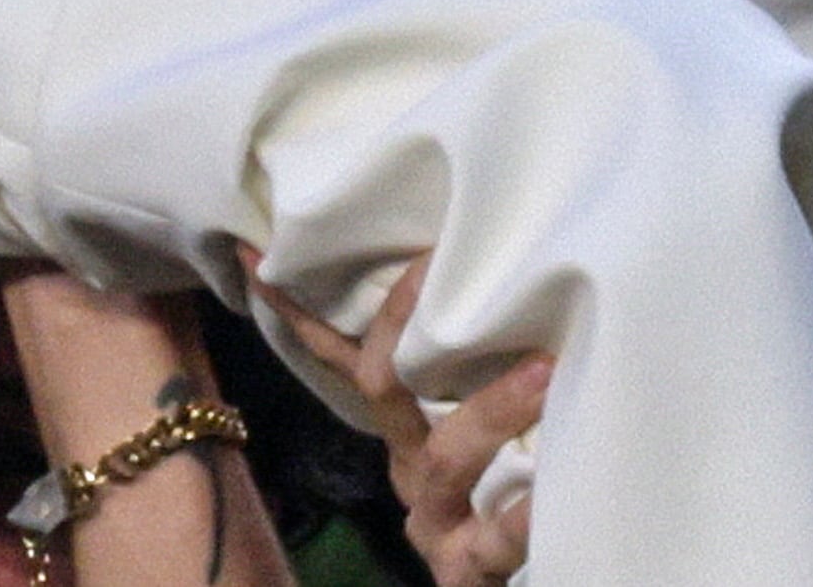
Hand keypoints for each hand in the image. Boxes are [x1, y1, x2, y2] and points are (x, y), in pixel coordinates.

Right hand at [255, 256, 544, 586]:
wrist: (495, 585)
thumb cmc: (496, 508)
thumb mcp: (469, 445)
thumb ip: (467, 390)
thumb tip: (494, 295)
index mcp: (402, 438)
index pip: (347, 362)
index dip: (304, 314)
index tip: (269, 258)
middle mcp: (409, 472)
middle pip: (387, 391)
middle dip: (406, 326)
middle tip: (443, 267)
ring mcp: (435, 522)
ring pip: (444, 459)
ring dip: (491, 409)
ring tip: (542, 370)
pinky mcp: (468, 569)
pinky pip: (494, 540)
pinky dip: (520, 515)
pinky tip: (544, 491)